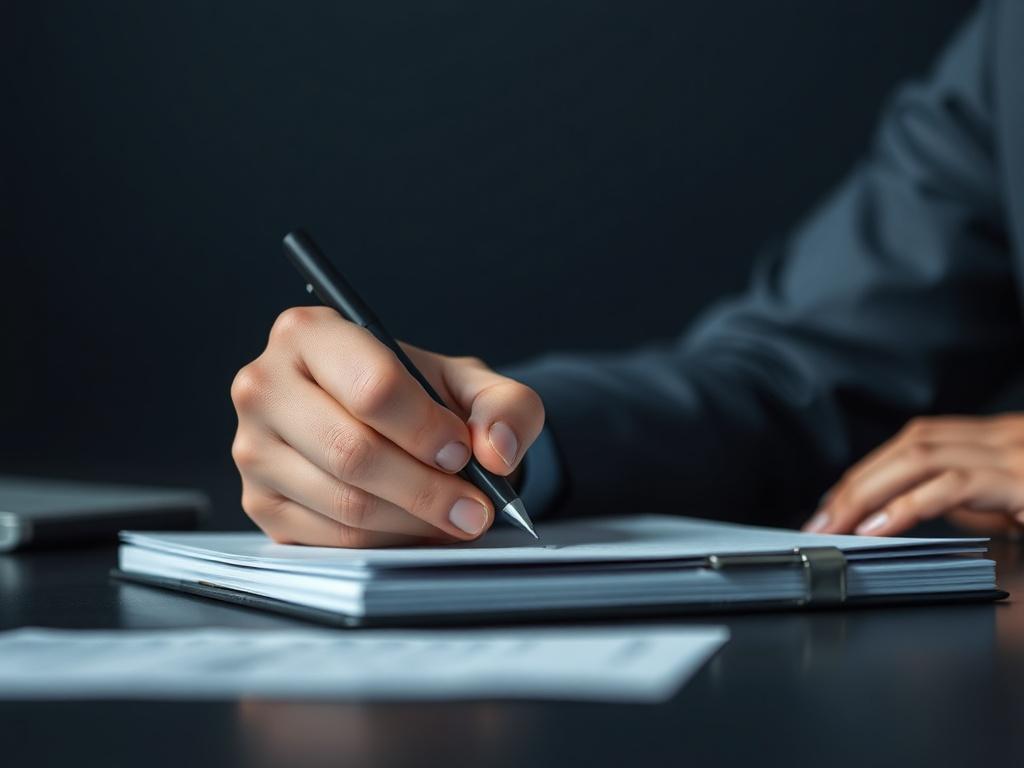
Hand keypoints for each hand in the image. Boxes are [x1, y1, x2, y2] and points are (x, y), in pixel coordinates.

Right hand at [230, 306, 544, 546]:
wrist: (383, 421)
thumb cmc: (416, 394)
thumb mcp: (469, 383)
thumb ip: (503, 405)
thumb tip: (498, 450)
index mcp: (309, 333)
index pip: (371, 388)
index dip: (425, 428)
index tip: (460, 450)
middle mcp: (266, 386)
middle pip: (353, 452)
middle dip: (426, 488)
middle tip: (473, 506)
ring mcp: (254, 449)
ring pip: (345, 502)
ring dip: (413, 520)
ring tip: (454, 516)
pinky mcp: (261, 503)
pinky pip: (331, 538)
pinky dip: (387, 541)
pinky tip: (415, 527)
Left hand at [803, 414, 1023, 536]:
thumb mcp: (1012, 501)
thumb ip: (965, 496)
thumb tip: (909, 506)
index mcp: (995, 437)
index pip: (913, 442)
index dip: (867, 472)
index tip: (832, 504)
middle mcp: (1001, 436)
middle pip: (909, 446)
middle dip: (856, 485)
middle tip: (821, 522)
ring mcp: (1012, 455)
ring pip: (920, 458)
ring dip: (868, 494)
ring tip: (838, 527)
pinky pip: (953, 487)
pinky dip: (907, 506)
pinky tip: (878, 528)